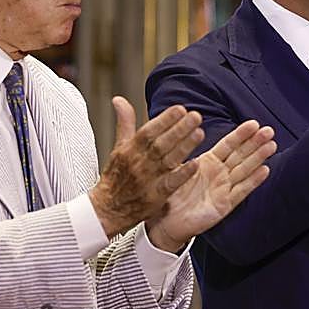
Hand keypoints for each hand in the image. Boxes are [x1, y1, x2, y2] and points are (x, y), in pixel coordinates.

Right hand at [90, 98, 204, 237]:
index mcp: (130, 149)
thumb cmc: (116, 176)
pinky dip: (182, 174)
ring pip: (168, 161)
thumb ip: (124, 122)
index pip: (148, 131)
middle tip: (195, 116)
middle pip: (160, 143)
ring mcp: (147, 180)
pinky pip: (171, 184)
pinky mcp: (155, 197)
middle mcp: (139, 163)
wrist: (108, 208)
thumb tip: (119, 99)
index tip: (180, 109)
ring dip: (185, 147)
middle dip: (179, 129)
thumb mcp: (118, 147)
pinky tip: (196, 164)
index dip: (164, 119)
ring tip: (200, 133)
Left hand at [146, 121, 276, 251]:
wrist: (167, 221)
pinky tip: (265, 170)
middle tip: (269, 131)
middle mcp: (219, 173)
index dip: (241, 135)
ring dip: (258, 158)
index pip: (228, 145)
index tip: (253, 124)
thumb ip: (183, 152)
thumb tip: (185, 130)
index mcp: (208, 162)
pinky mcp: (225, 204)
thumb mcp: (175, 169)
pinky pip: (241, 191)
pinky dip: (253, 181)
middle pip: (240, 155)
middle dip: (255, 143)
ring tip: (271, 145)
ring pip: (245, 170)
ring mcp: (224, 188)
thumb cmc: (171, 194)